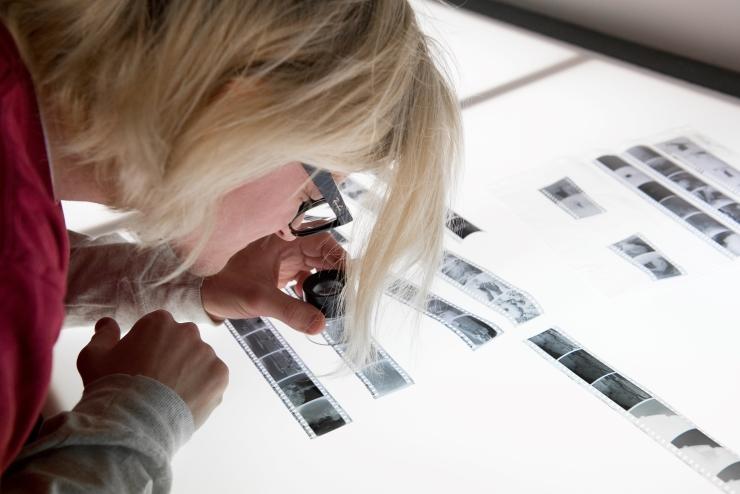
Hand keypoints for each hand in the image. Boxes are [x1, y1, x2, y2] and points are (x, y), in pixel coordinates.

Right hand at [77, 311, 228, 428]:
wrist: (135, 424)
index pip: (159, 328)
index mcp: (159, 322)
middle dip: (173, 357)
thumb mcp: (93, 357)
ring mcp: (207, 353)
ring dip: (189, 373)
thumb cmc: (111, 388)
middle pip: (182, 342)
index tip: (142, 365)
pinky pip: (213, 378)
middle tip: (157, 382)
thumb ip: (104, 334)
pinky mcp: (220, 375)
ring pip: (199, 361)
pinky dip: (203, 388)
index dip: (150, 347)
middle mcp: (188, 332)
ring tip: (170, 396)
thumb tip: (108, 323)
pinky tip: (184, 402)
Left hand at [201, 233, 344, 333]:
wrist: (203, 293)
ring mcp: (286, 258)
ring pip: (317, 265)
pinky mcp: (282, 271)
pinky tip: (310, 301)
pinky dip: (313, 288)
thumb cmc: (227, 287)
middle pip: (324, 253)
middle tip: (344, 296)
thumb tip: (320, 325)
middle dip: (336, 273)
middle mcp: (288, 245)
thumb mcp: (261, 300)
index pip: (323, 242)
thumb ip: (292, 312)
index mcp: (284, 240)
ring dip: (326, 282)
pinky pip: (307, 275)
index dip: (339, 258)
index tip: (349, 279)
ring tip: (331, 301)